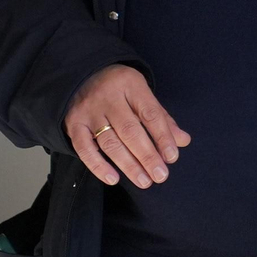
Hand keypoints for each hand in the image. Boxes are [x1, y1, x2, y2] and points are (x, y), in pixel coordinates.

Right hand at [65, 64, 191, 187]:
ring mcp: (88, 111)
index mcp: (130, 85)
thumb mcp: (142, 94)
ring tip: (144, 181)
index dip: (163, 137)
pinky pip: (84, 149)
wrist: (82, 74)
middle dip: (147, 156)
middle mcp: (108, 97)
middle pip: (130, 130)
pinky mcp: (73, 124)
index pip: (150, 114)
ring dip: (128, 165)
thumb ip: (161, 118)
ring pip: (110, 142)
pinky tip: (113, 179)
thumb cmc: (120, 89)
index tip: (172, 157)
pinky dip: (98, 166)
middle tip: (160, 176)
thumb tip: (183, 141)